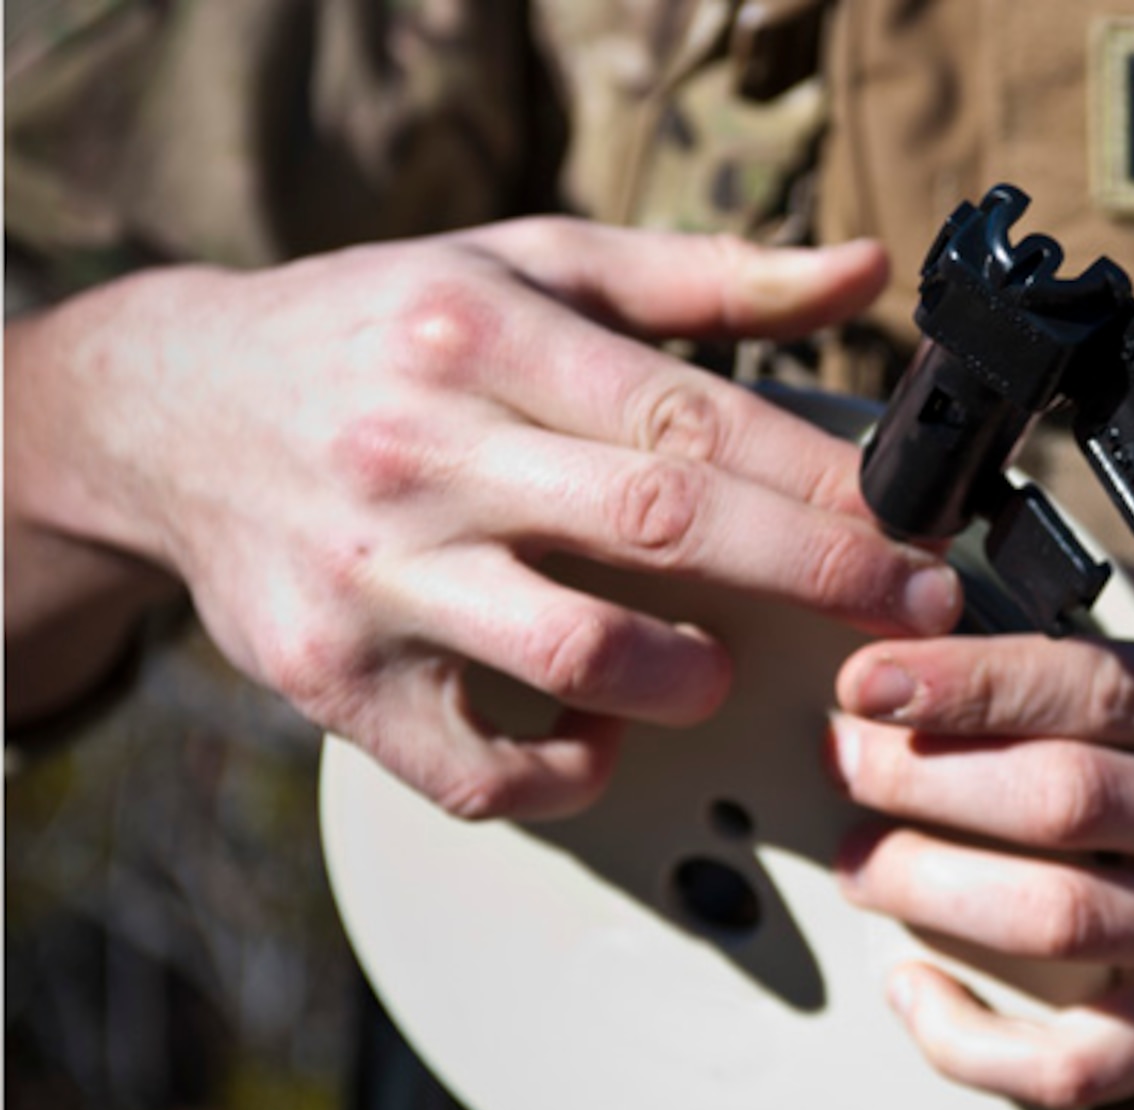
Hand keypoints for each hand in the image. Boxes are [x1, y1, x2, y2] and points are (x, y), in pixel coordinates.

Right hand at [6, 220, 959, 817]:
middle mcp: (423, 450)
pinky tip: (601, 732)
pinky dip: (563, 773)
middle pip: (660, 524)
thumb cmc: (384, 331)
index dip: (820, 481)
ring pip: (572, 654)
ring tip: (721, 666)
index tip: (916, 523)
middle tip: (917, 610)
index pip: (690, 415)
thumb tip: (866, 275)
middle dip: (815, 575)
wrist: (170, 408)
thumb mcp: (529, 266)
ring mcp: (371, 572)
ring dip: (687, 678)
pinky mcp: (330, 677)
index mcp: (482, 336)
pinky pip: (472, 770)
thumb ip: (704, 279)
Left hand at [828, 574, 1133, 1107]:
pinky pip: (1086, 1063)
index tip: (871, 675)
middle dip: (925, 779)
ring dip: (932, 891)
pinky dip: (980, 1041)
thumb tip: (1026, 584)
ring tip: (862, 855)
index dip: (968, 680)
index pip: (1102, 687)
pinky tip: (917, 991)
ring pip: (1063, 926)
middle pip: (1065, 804)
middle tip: (846, 758)